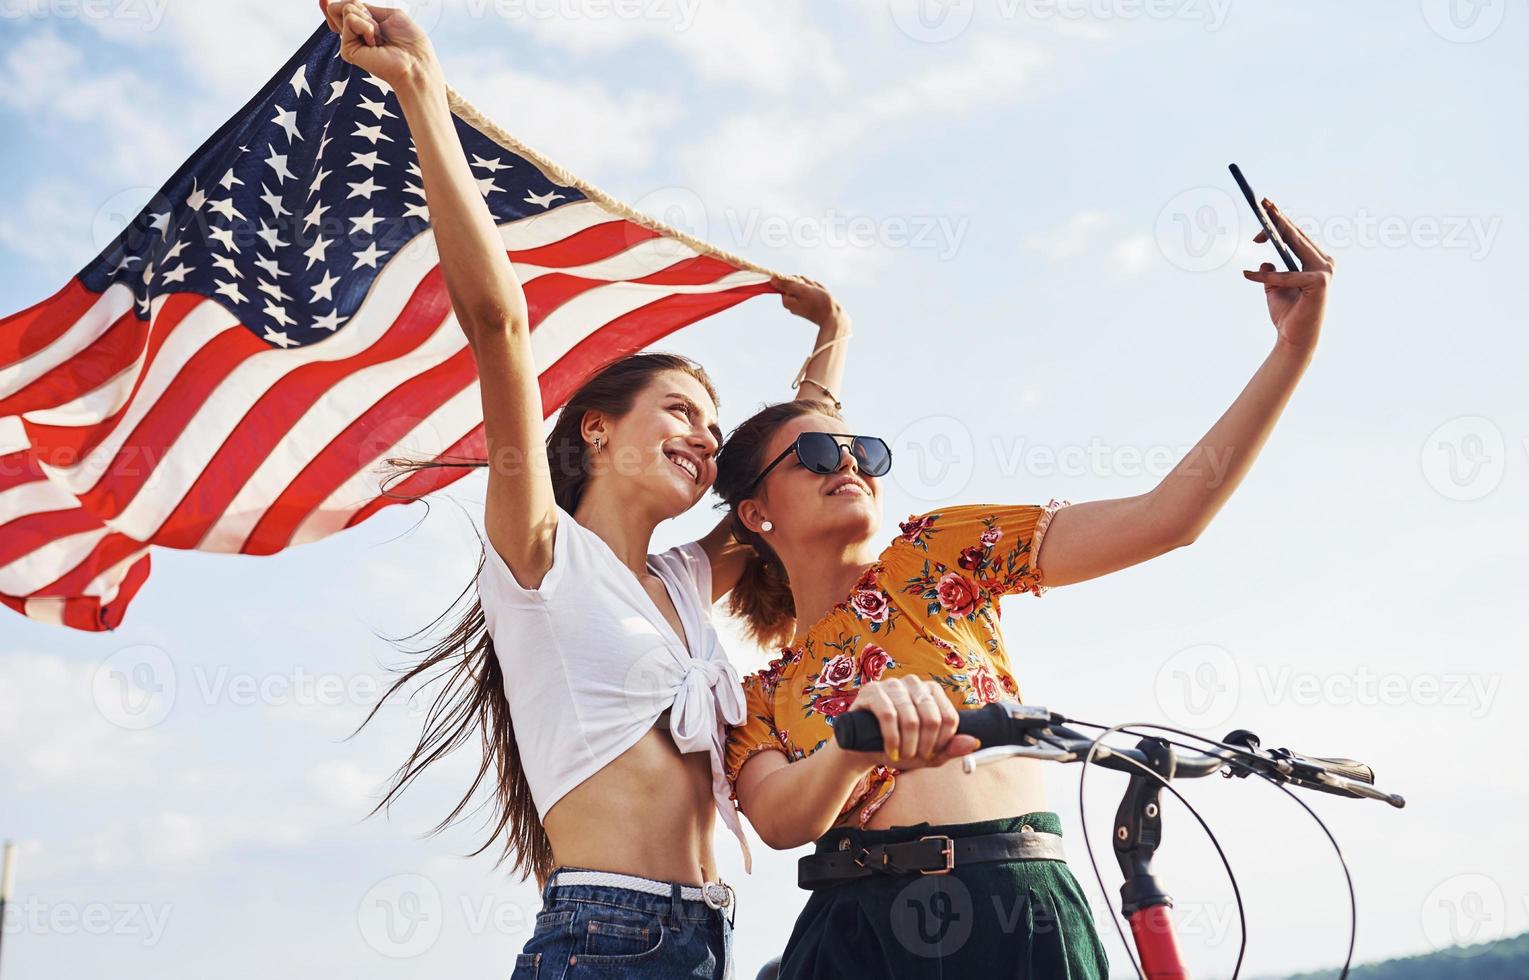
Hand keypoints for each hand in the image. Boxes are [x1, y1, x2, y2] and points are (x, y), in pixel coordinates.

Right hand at [323, 1, 438, 90]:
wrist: (416, 62)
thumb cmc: (410, 42)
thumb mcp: (388, 14)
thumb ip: (363, 8)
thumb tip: (334, 4)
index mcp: (365, 26)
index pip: (344, 8)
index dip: (338, 3)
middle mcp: (356, 35)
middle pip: (339, 7)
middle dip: (362, 8)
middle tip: (378, 27)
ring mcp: (351, 43)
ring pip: (346, 11)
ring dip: (368, 19)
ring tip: (379, 38)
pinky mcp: (348, 51)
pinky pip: (350, 20)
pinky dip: (367, 26)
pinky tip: (375, 42)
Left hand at [772, 275, 841, 327]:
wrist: (833, 317)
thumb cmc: (818, 302)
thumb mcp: (802, 290)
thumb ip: (786, 284)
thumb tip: (772, 280)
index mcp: (786, 300)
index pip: (787, 281)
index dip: (798, 280)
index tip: (805, 285)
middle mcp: (790, 303)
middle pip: (795, 284)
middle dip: (806, 283)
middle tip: (814, 290)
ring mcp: (799, 304)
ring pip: (804, 287)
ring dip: (812, 287)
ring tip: (818, 293)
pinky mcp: (807, 305)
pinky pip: (810, 292)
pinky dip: (815, 291)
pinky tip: (821, 296)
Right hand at [839, 676, 980, 769]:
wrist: (862, 749)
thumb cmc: (898, 747)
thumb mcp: (927, 753)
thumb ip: (950, 748)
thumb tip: (974, 742)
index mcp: (931, 692)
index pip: (949, 717)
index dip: (943, 742)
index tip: (931, 754)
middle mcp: (913, 683)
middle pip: (932, 718)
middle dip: (925, 746)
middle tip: (916, 758)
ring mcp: (891, 684)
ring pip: (911, 718)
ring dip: (908, 745)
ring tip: (901, 757)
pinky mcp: (871, 691)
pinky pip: (888, 714)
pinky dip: (892, 738)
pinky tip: (890, 750)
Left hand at [1243, 199, 1333, 353]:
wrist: (1295, 340)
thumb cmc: (1287, 316)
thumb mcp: (1274, 290)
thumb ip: (1271, 275)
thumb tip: (1264, 263)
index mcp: (1316, 262)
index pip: (1296, 237)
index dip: (1280, 221)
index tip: (1265, 207)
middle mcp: (1324, 263)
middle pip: (1297, 236)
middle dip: (1278, 219)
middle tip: (1263, 202)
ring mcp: (1325, 271)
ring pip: (1295, 246)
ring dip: (1276, 233)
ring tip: (1256, 229)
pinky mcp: (1320, 282)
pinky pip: (1286, 275)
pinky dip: (1264, 277)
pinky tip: (1246, 275)